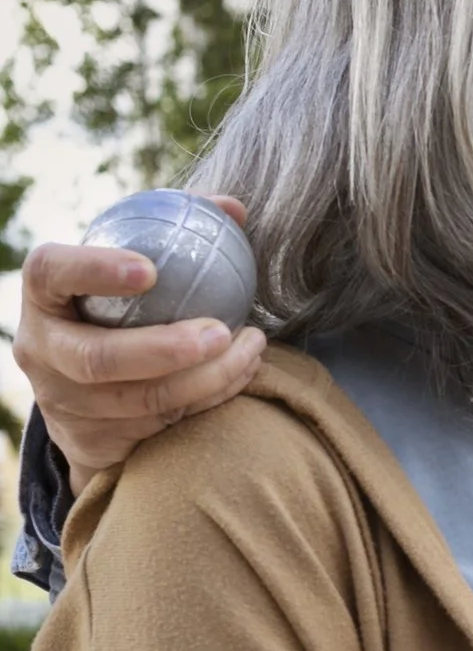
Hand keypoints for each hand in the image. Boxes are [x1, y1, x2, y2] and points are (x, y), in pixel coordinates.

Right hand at [16, 194, 267, 491]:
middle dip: (164, 349)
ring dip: (207, 378)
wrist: (89, 391)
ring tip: (251, 349)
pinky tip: (240, 376)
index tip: (151, 268)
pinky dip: (208, 401)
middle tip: (221, 331)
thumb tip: (233, 210)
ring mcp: (64, 403)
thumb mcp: (133, 270)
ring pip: (139, 401)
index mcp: (45, 296)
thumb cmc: (122, 310)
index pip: (52, 273)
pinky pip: (159, 427)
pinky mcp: (94, 441)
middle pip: (95, 358)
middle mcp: (43, 351)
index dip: (95, 269)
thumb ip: (177, 233)